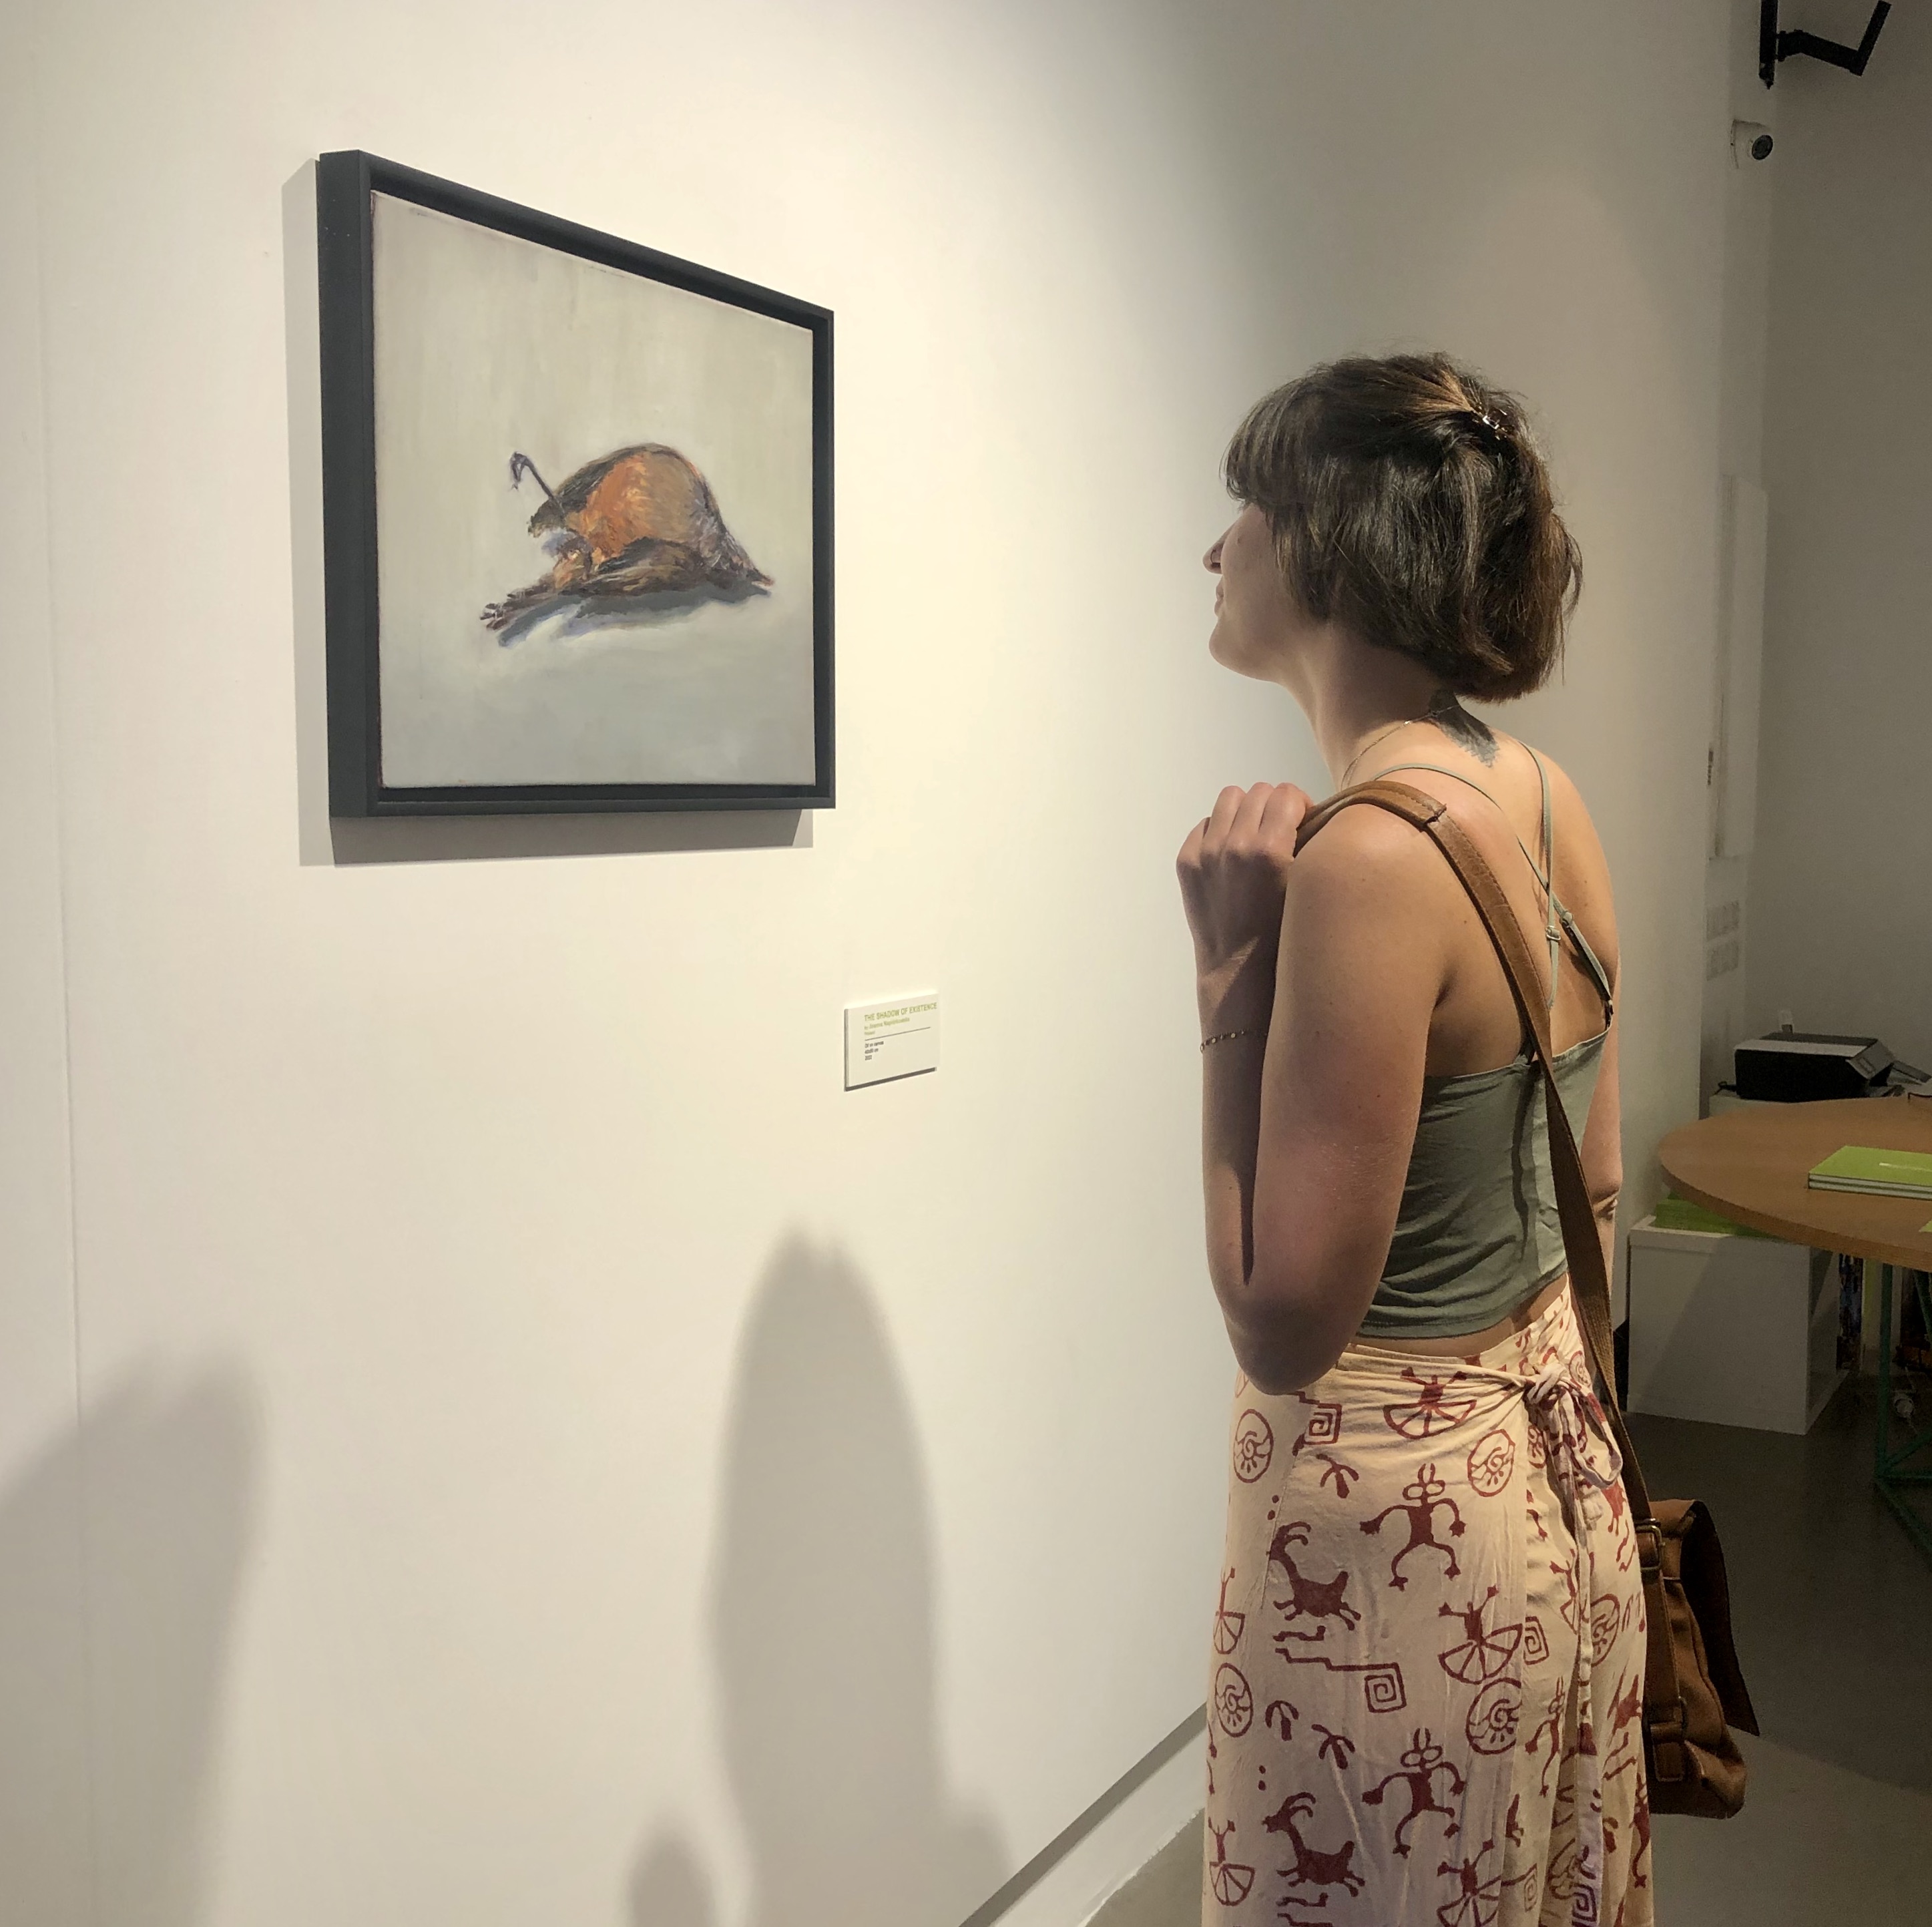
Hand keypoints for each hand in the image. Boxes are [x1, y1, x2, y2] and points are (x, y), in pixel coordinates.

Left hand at [1177, 782, 1313, 1023]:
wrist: (1238, 968)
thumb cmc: (1283, 932)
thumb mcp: (1306, 886)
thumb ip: (1308, 844)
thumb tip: (1308, 814)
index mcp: (1268, 849)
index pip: (1285, 794)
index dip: (1299, 804)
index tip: (1302, 822)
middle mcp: (1234, 845)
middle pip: (1258, 792)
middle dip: (1274, 806)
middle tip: (1280, 830)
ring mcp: (1205, 852)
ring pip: (1228, 799)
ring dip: (1245, 811)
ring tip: (1253, 835)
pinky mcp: (1186, 861)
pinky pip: (1205, 823)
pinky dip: (1220, 831)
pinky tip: (1231, 854)